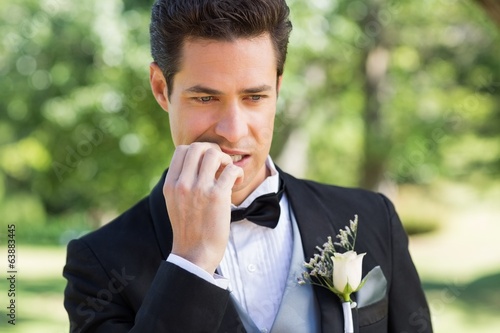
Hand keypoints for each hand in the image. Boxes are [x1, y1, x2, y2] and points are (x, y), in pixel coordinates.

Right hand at [163, 142, 243, 273]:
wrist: (194, 254)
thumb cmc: (188, 229)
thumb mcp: (175, 202)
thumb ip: (181, 182)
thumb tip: (197, 163)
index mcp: (170, 184)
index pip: (181, 150)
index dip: (197, 150)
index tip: (206, 162)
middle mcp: (182, 184)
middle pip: (197, 147)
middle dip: (212, 150)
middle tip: (220, 164)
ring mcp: (199, 189)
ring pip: (214, 154)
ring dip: (225, 159)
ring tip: (227, 171)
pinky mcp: (217, 196)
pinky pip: (230, 170)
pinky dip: (236, 172)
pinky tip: (237, 181)